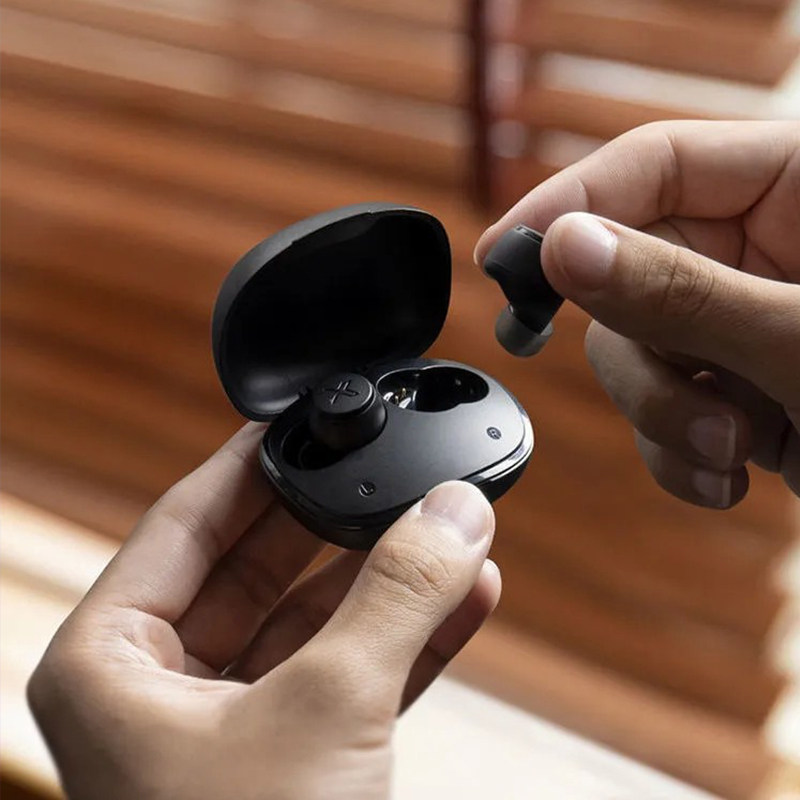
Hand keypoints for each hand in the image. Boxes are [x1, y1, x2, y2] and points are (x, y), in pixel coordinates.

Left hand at [28, 423, 498, 799]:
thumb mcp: (326, 713)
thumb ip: (395, 597)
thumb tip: (453, 510)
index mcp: (113, 663)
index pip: (187, 522)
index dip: (253, 464)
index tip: (305, 420)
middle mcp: (161, 688)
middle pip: (262, 566)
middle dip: (339, 523)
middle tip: (395, 473)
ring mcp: (230, 726)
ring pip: (317, 621)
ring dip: (388, 580)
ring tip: (451, 530)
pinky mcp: (294, 760)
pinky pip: (353, 673)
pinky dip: (409, 637)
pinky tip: (465, 596)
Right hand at [476, 121, 799, 506]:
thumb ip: (680, 292)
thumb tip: (563, 247)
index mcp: (798, 190)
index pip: (655, 166)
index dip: (572, 205)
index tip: (506, 256)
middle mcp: (761, 252)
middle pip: (629, 276)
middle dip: (643, 356)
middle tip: (679, 403)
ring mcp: (744, 324)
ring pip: (638, 353)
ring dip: (666, 416)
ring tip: (731, 454)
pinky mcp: (739, 388)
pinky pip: (666, 409)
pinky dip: (681, 453)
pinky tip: (731, 478)